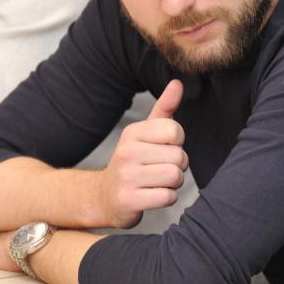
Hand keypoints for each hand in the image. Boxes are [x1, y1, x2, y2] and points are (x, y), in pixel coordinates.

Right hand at [99, 79, 188, 227]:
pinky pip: (168, 197)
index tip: (165, 149)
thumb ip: (164, 108)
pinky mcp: (129, 200)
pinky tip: (152, 195)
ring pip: (175, 177)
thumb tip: (178, 83)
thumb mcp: (145, 133)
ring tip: (157, 182)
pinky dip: (166, 198)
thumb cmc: (132, 162)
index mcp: (132, 132)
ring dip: (173, 183)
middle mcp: (127, 151)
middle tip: (160, 169)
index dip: (177, 143)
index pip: (175, 131)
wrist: (104, 197)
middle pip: (179, 157)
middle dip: (177, 166)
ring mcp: (127, 176)